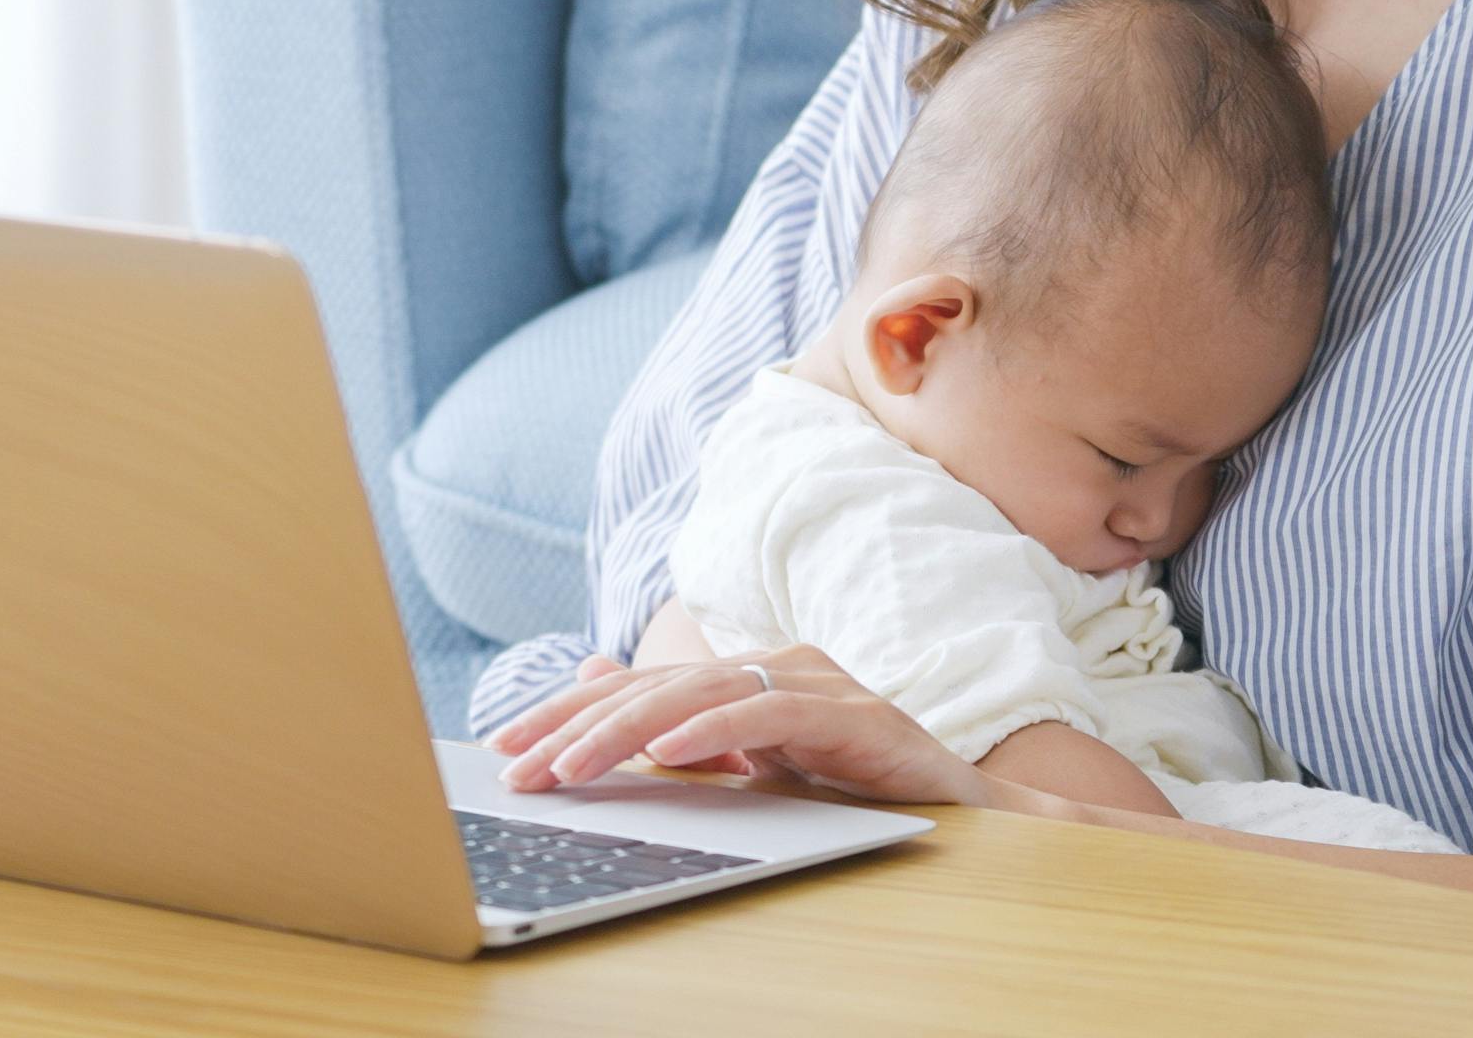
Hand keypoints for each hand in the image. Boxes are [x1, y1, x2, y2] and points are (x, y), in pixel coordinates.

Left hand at [483, 643, 992, 807]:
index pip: (638, 688)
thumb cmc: (855, 784)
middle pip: (654, 688)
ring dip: (625, 734)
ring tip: (570, 766)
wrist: (968, 807)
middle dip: (575, 727)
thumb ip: (682, 729)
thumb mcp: (752, 764)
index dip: (567, 713)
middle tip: (516, 765)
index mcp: (744, 676)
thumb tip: (596, 681)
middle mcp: (773, 665)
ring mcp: (814, 683)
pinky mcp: (851, 714)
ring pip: (699, 697)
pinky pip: (768, 716)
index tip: (504, 748)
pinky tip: (669, 754)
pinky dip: (714, 733)